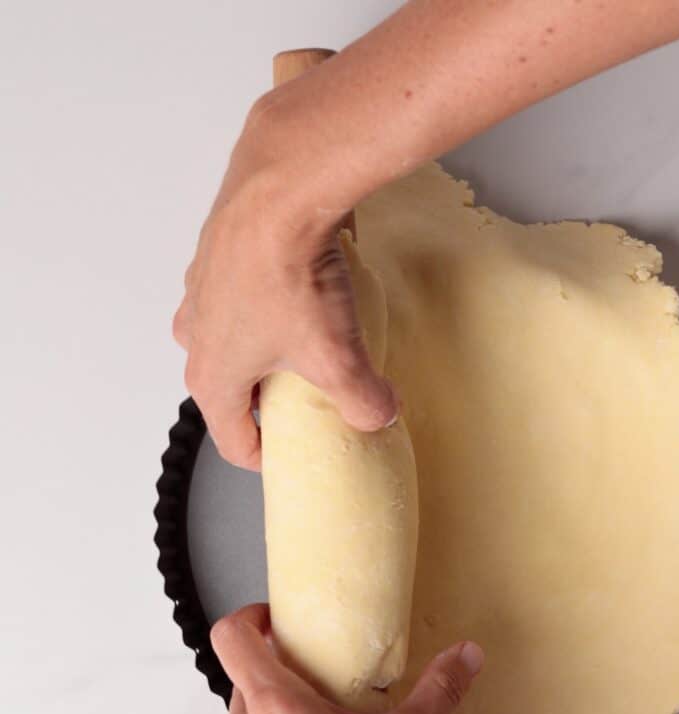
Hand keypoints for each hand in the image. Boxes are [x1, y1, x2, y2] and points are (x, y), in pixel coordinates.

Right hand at [172, 109, 396, 471]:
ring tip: (305, 340)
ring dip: (262, 346)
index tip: (293, 455)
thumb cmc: (291, 276)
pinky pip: (237, 291)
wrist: (282, 185)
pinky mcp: (215, 251)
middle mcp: (195, 335)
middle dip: (268, 398)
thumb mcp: (338, 358)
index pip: (232, 440)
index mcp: (213, 375)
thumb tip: (378, 414)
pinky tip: (298, 290)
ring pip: (229, 337)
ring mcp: (200, 290)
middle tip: (307, 397)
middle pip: (230, 388)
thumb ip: (361, 401)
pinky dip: (262, 300)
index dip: (266, 456)